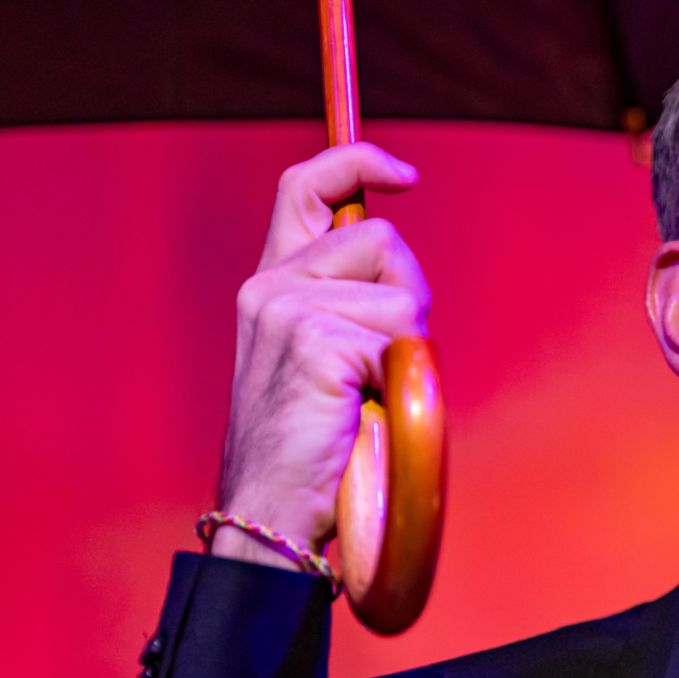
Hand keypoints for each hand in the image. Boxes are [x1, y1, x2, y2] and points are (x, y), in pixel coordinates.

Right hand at [211, 144, 427, 569]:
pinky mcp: (313, 341)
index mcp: (270, 285)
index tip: (404, 174)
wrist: (272, 515)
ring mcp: (287, 310)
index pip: (304, 188)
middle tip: (384, 364)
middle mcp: (271, 287)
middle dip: (408, 297)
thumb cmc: (311, 449)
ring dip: (405, 348)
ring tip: (367, 396)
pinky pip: (400, 338)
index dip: (357, 162)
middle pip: (383, 240)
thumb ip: (347, 305)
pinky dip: (399, 380)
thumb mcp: (324, 360)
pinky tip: (361, 411)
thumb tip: (399, 273)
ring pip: (400, 295)